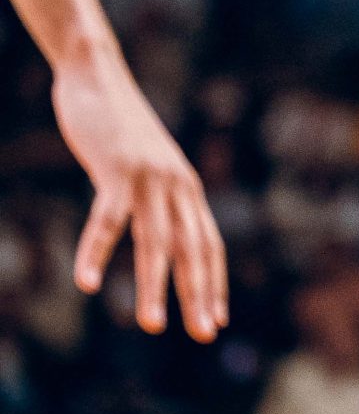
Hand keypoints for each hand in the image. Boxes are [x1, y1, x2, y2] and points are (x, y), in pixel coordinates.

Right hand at [52, 56, 227, 339]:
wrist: (100, 78)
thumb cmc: (120, 128)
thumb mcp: (148, 166)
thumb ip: (159, 195)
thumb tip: (164, 226)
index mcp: (187, 188)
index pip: (210, 243)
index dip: (215, 282)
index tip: (217, 319)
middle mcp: (177, 186)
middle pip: (193, 250)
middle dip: (199, 295)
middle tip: (202, 335)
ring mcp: (149, 179)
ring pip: (155, 243)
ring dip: (153, 286)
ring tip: (151, 325)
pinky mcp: (116, 172)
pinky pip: (106, 221)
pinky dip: (95, 252)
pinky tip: (86, 282)